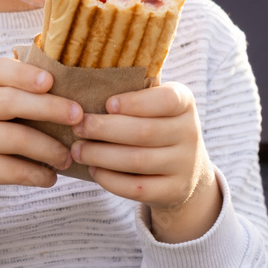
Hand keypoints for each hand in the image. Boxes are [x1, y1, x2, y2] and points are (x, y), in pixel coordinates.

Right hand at [0, 59, 81, 222]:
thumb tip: (70, 79)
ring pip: (14, 139)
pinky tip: (50, 177)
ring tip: (67, 157)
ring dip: (49, 148)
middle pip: (9, 101)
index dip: (24, 73)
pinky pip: (11, 170)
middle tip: (77, 116)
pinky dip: (36, 174)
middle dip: (48, 107)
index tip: (50, 81)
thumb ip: (18, 91)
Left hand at [70, 83, 221, 243]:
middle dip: (104, 129)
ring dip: (101, 155)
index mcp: (185, 103)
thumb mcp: (156, 106)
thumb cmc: (157, 126)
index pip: (166, 100)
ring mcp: (185, 164)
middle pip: (144, 132)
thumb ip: (134, 91)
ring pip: (137, 161)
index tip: (107, 104)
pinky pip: (138, 188)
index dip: (135, 102)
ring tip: (77, 150)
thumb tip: (86, 76)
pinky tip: (94, 170)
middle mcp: (190, 132)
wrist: (187, 171)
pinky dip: (111, 180)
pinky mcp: (175, 191)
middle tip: (77, 126)